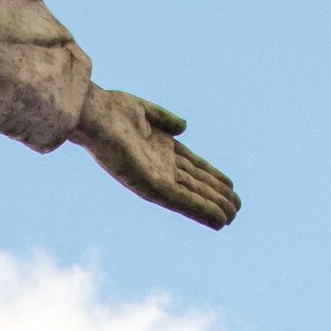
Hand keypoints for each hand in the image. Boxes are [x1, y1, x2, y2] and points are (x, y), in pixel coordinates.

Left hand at [74, 86, 239, 230]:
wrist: (92, 115)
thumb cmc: (110, 110)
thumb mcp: (144, 111)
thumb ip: (165, 119)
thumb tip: (184, 127)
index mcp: (160, 149)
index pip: (194, 167)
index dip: (213, 176)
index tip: (231, 186)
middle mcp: (160, 166)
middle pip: (196, 184)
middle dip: (217, 195)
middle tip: (237, 206)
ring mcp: (156, 177)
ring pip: (192, 196)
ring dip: (213, 207)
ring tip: (233, 217)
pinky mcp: (151, 187)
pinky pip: (183, 202)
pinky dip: (201, 211)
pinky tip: (218, 219)